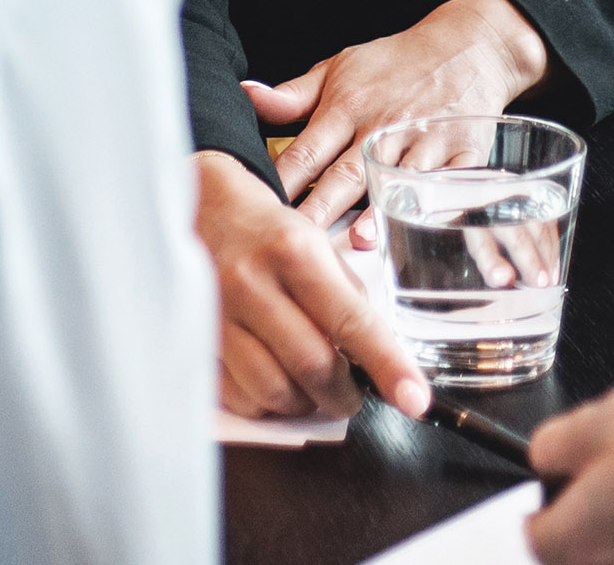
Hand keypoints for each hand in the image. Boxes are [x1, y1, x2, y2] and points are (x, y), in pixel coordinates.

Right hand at [197, 151, 429, 421]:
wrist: (200, 209)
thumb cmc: (269, 231)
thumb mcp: (317, 243)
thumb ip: (346, 296)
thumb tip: (376, 354)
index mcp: (295, 253)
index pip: (352, 321)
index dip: (387, 366)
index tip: (415, 400)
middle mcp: (253, 283)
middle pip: (312, 365)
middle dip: (343, 395)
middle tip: (353, 394)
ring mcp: (219, 314)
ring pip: (273, 390)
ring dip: (304, 402)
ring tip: (312, 387)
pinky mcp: (198, 339)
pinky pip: (239, 397)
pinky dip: (266, 403)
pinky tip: (275, 380)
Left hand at [242, 0, 547, 229]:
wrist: (466, 45)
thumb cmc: (395, 64)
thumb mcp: (338, 68)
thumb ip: (291, 96)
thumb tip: (244, 95)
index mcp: (346, 107)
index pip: (306, 152)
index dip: (282, 182)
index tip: (260, 211)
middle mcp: (382, 126)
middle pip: (346, 174)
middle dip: (321, 209)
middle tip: (299, 241)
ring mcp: (424, 140)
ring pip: (398, 180)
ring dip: (379, 209)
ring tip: (359, 239)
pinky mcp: (464, 152)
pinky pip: (451, 182)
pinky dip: (439, 204)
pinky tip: (424, 225)